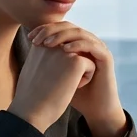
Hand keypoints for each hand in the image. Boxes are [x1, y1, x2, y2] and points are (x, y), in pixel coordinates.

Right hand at [7, 43, 95, 133]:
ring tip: (63, 84)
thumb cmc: (32, 95)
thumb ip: (44, 57)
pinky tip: (72, 88)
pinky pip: (91, 65)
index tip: (49, 79)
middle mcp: (51, 42)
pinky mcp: (76, 61)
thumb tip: (60, 56)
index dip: (61, 65)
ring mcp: (64, 50)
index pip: (62, 48)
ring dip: (78, 71)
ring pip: (83, 56)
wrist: (31, 111)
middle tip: (55, 83)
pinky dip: (85, 79)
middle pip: (74, 51)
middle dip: (71, 66)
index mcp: (40, 44)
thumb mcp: (34, 69)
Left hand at [27, 22, 126, 136]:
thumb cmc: (73, 94)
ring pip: (79, 33)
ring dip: (62, 36)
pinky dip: (78, 45)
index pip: (59, 28)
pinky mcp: (106, 57)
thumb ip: (48, 60)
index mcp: (76, 43)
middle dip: (51, 30)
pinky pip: (91, 45)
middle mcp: (87, 42)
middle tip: (37, 39)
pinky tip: (65, 51)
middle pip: (68, 26)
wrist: (95, 109)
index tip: (30, 37)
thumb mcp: (56, 74)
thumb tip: (31, 47)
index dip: (44, 29)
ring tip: (48, 44)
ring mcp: (98, 48)